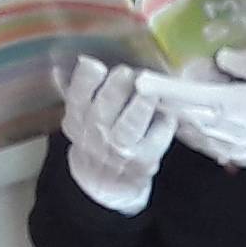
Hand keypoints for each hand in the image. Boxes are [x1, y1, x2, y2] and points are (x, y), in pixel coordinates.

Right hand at [56, 59, 176, 211]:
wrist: (103, 186)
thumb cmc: (96, 142)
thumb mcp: (80, 120)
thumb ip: (82, 92)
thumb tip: (84, 60)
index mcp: (78, 120)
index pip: (76, 99)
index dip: (84, 81)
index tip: (93, 64)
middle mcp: (96, 135)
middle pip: (103, 109)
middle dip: (116, 89)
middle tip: (127, 72)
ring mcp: (120, 149)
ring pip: (129, 125)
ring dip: (141, 106)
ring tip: (149, 91)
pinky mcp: (144, 160)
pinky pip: (156, 138)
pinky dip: (164, 123)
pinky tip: (169, 112)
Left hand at [136, 51, 245, 191]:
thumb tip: (219, 56)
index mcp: (236, 105)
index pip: (190, 96)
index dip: (162, 88)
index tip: (139, 79)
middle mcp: (224, 128)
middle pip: (178, 113)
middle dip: (158, 98)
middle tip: (142, 82)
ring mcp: (223, 145)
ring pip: (184, 127)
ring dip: (171, 112)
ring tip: (164, 96)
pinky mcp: (226, 154)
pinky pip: (196, 139)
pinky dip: (186, 125)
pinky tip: (189, 114)